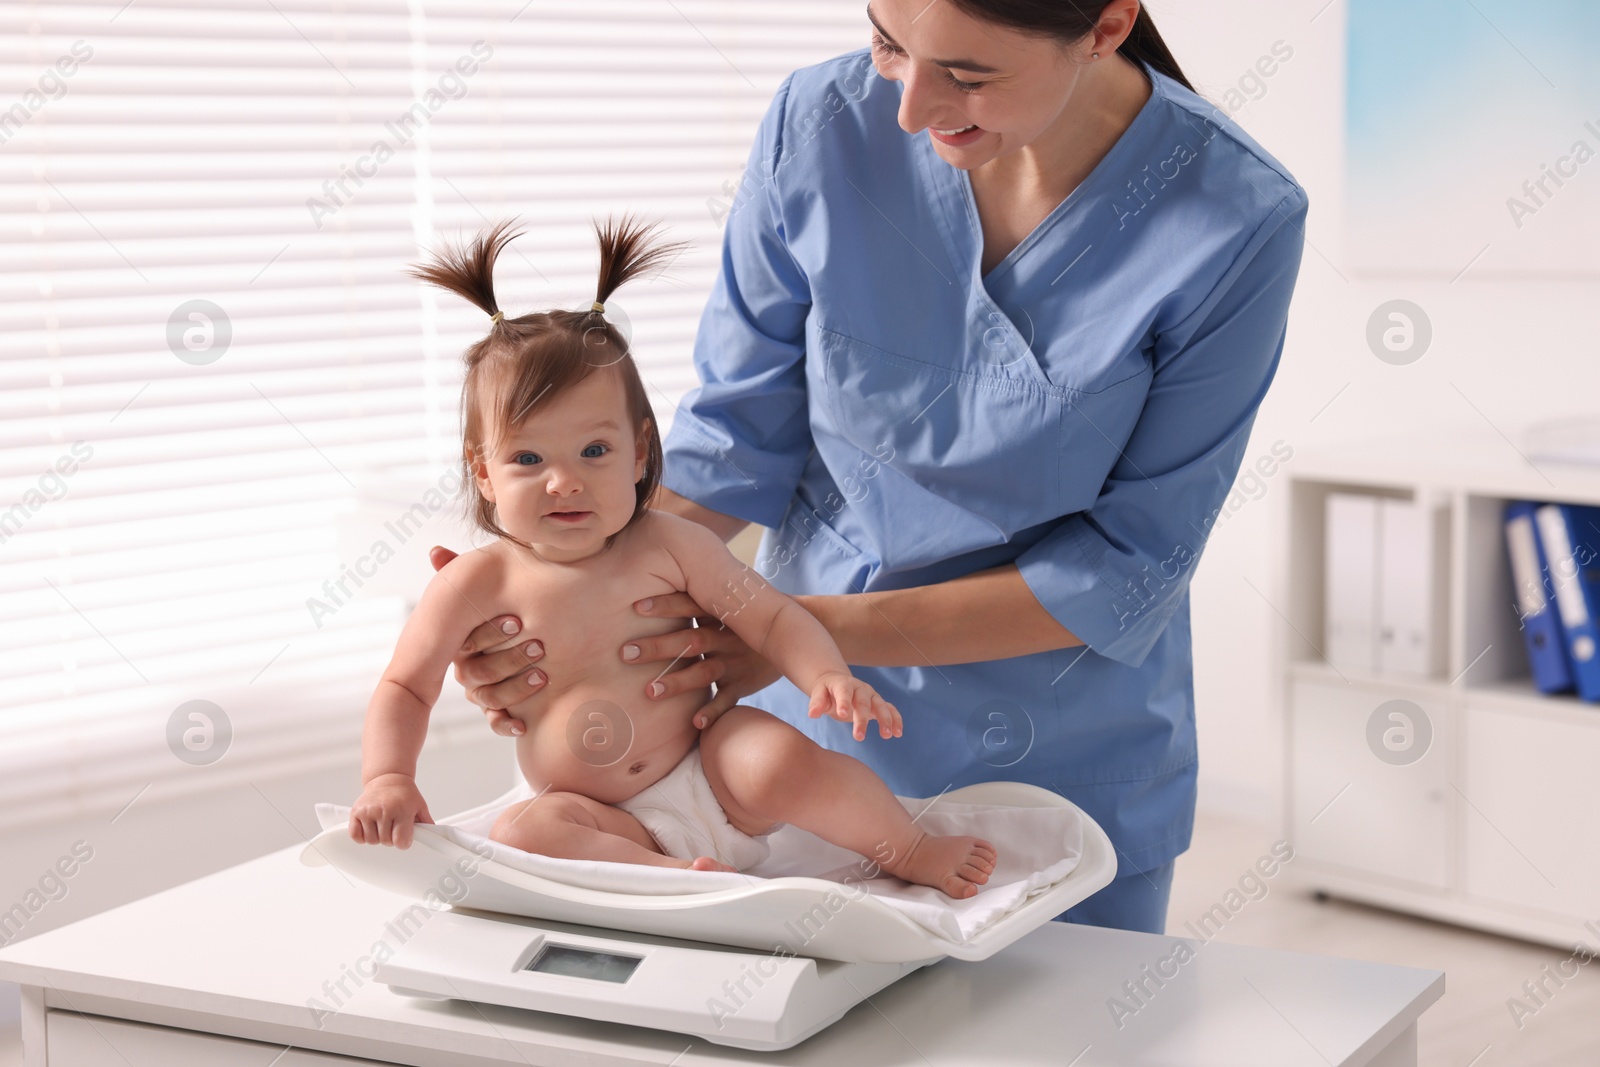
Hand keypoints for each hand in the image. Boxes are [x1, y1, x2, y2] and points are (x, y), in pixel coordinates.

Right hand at [349, 773, 433, 848]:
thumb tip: (434, 837)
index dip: (403, 843)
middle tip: (394, 828)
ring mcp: (369, 810)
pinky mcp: (356, 812)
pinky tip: (370, 828)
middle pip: (386, 841)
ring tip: (383, 826)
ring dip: (377, 837)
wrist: (388, 778)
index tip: (404, 838)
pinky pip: (355, 836)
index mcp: (402, 809)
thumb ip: (426, 823)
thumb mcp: (420, 806)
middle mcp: (384, 809)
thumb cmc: (404, 793)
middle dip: (391, 838)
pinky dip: (362, 836)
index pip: (400, 840)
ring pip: (371, 841)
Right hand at [431, 545, 544, 737]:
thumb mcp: (497, 587)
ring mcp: (485, 691)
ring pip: (489, 698)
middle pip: (476, 674)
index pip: (468, 643)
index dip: (490, 633)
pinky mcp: (502, 711)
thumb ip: (467, 570)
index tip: (517, 620)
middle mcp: (470, 669)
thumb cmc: (517, 608)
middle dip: (508, 660)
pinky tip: (523, 723)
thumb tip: (434, 551)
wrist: (555, 640)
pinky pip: (496, 723)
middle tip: (539, 646)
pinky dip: (507, 724)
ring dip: (515, 689)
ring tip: (543, 675)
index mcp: (465, 642)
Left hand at [620, 593, 780, 729]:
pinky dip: (713, 712)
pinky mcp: (744, 684)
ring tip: (650, 692)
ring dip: (678, 682)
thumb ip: (698, 596)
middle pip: (689, 641)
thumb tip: (657, 577)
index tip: (636, 607)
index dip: (665, 606)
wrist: (793, 634)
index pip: (690, 606)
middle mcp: (726, 638)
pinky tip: (695, 722)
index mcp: (720, 614)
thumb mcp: (730, 601)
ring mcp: (735, 662)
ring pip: (704, 673)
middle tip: (626, 653)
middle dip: (658, 646)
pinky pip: (728, 700)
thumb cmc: (747, 616)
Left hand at [807, 670, 901, 741]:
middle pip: (863, 703)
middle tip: (859, 737)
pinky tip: (898, 733)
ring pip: (881, 705)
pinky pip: (890, 709)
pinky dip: (896, 719)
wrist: (837, 683)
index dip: (844, 702)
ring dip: (885, 719)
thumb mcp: (818, 694)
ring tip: (887, 735)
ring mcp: (871, 695)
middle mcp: (860, 688)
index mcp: (843, 684)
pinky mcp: (878, 703)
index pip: (844, 692)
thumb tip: (812, 714)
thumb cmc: (826, 691)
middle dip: (862, 719)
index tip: (842, 714)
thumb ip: (816, 703)